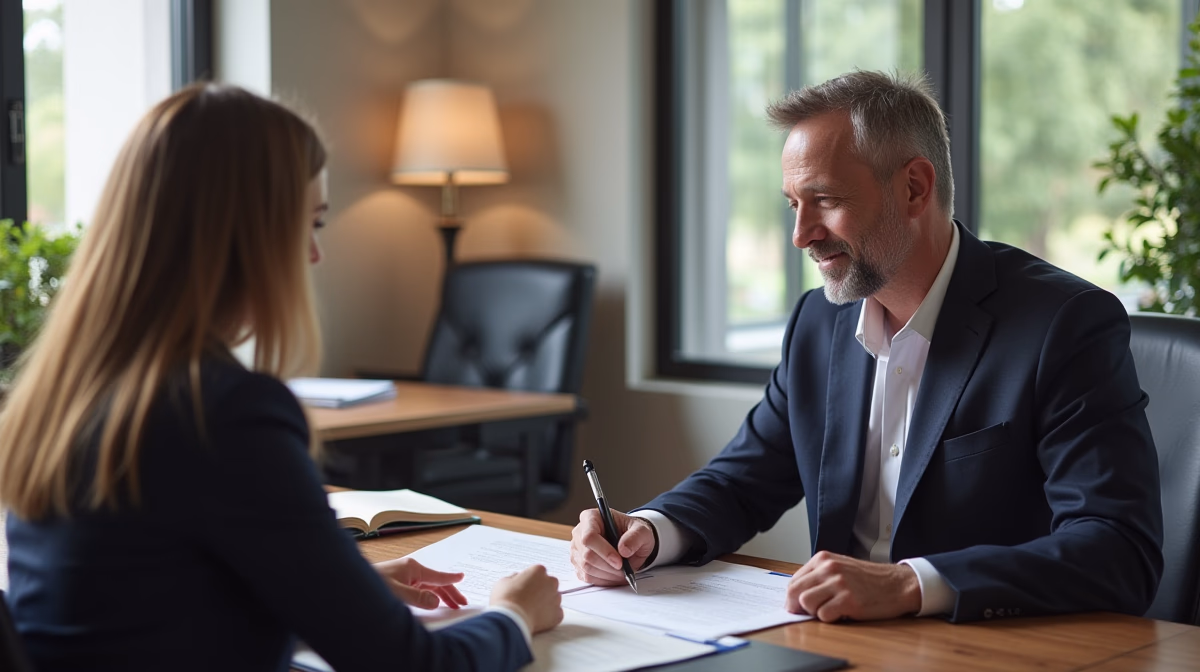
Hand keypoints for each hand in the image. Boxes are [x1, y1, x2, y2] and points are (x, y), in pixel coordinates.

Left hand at [374, 557, 468, 609]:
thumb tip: (436, 601)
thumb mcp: (396, 593)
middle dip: (450, 592)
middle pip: (436, 581)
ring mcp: (405, 576)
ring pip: (429, 586)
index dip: (451, 579)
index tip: (463, 577)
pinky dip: (430, 595)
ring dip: (441, 595)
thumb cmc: (372, 583)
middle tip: (461, 603)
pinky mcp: (400, 582)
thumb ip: (417, 597)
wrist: (350, 582)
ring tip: (452, 605)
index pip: (438, 576)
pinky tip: (434, 601)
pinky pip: (421, 588)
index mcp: (413, 568)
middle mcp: (411, 570)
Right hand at [490, 565, 562, 633]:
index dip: (530, 580)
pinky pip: (556, 613)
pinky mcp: (558, 614)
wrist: (511, 619)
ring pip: (554, 598)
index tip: (524, 587)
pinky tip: (537, 618)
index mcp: (538, 571)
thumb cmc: (506, 599)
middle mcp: (551, 582)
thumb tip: (518, 579)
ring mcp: (556, 598)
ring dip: (546, 602)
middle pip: (549, 583)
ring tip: (532, 610)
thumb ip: (515, 578)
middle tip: (529, 598)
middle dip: (541, 590)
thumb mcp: (504, 581)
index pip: (538, 572)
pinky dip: (549, 616)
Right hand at [569, 508, 655, 584]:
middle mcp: (580, 532)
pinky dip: (603, 580)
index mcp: (591, 517)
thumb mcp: (642, 531)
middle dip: (608, 566)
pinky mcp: (578, 564)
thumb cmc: (633, 533)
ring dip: (607, 575)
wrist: (630, 542)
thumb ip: (635, 537)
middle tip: (625, 570)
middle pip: (587, 555)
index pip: (589, 536)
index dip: (604, 551)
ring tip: (623, 573)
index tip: (620, 562)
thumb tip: (624, 550)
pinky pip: (587, 577)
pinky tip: (615, 576)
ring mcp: (577, 549)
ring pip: (586, 568)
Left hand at [784, 551, 920, 621]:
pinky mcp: (848, 600)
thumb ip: (819, 577)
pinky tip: (841, 613)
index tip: (795, 607)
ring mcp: (839, 583)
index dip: (792, 598)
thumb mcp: (840, 568)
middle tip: (806, 614)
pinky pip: (824, 615)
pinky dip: (829, 619)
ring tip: (829, 610)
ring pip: (806, 603)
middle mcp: (829, 568)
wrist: (898, 584)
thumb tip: (796, 596)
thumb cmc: (869, 579)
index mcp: (823, 559)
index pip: (793, 580)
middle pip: (794, 592)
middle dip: (797, 607)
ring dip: (814, 612)